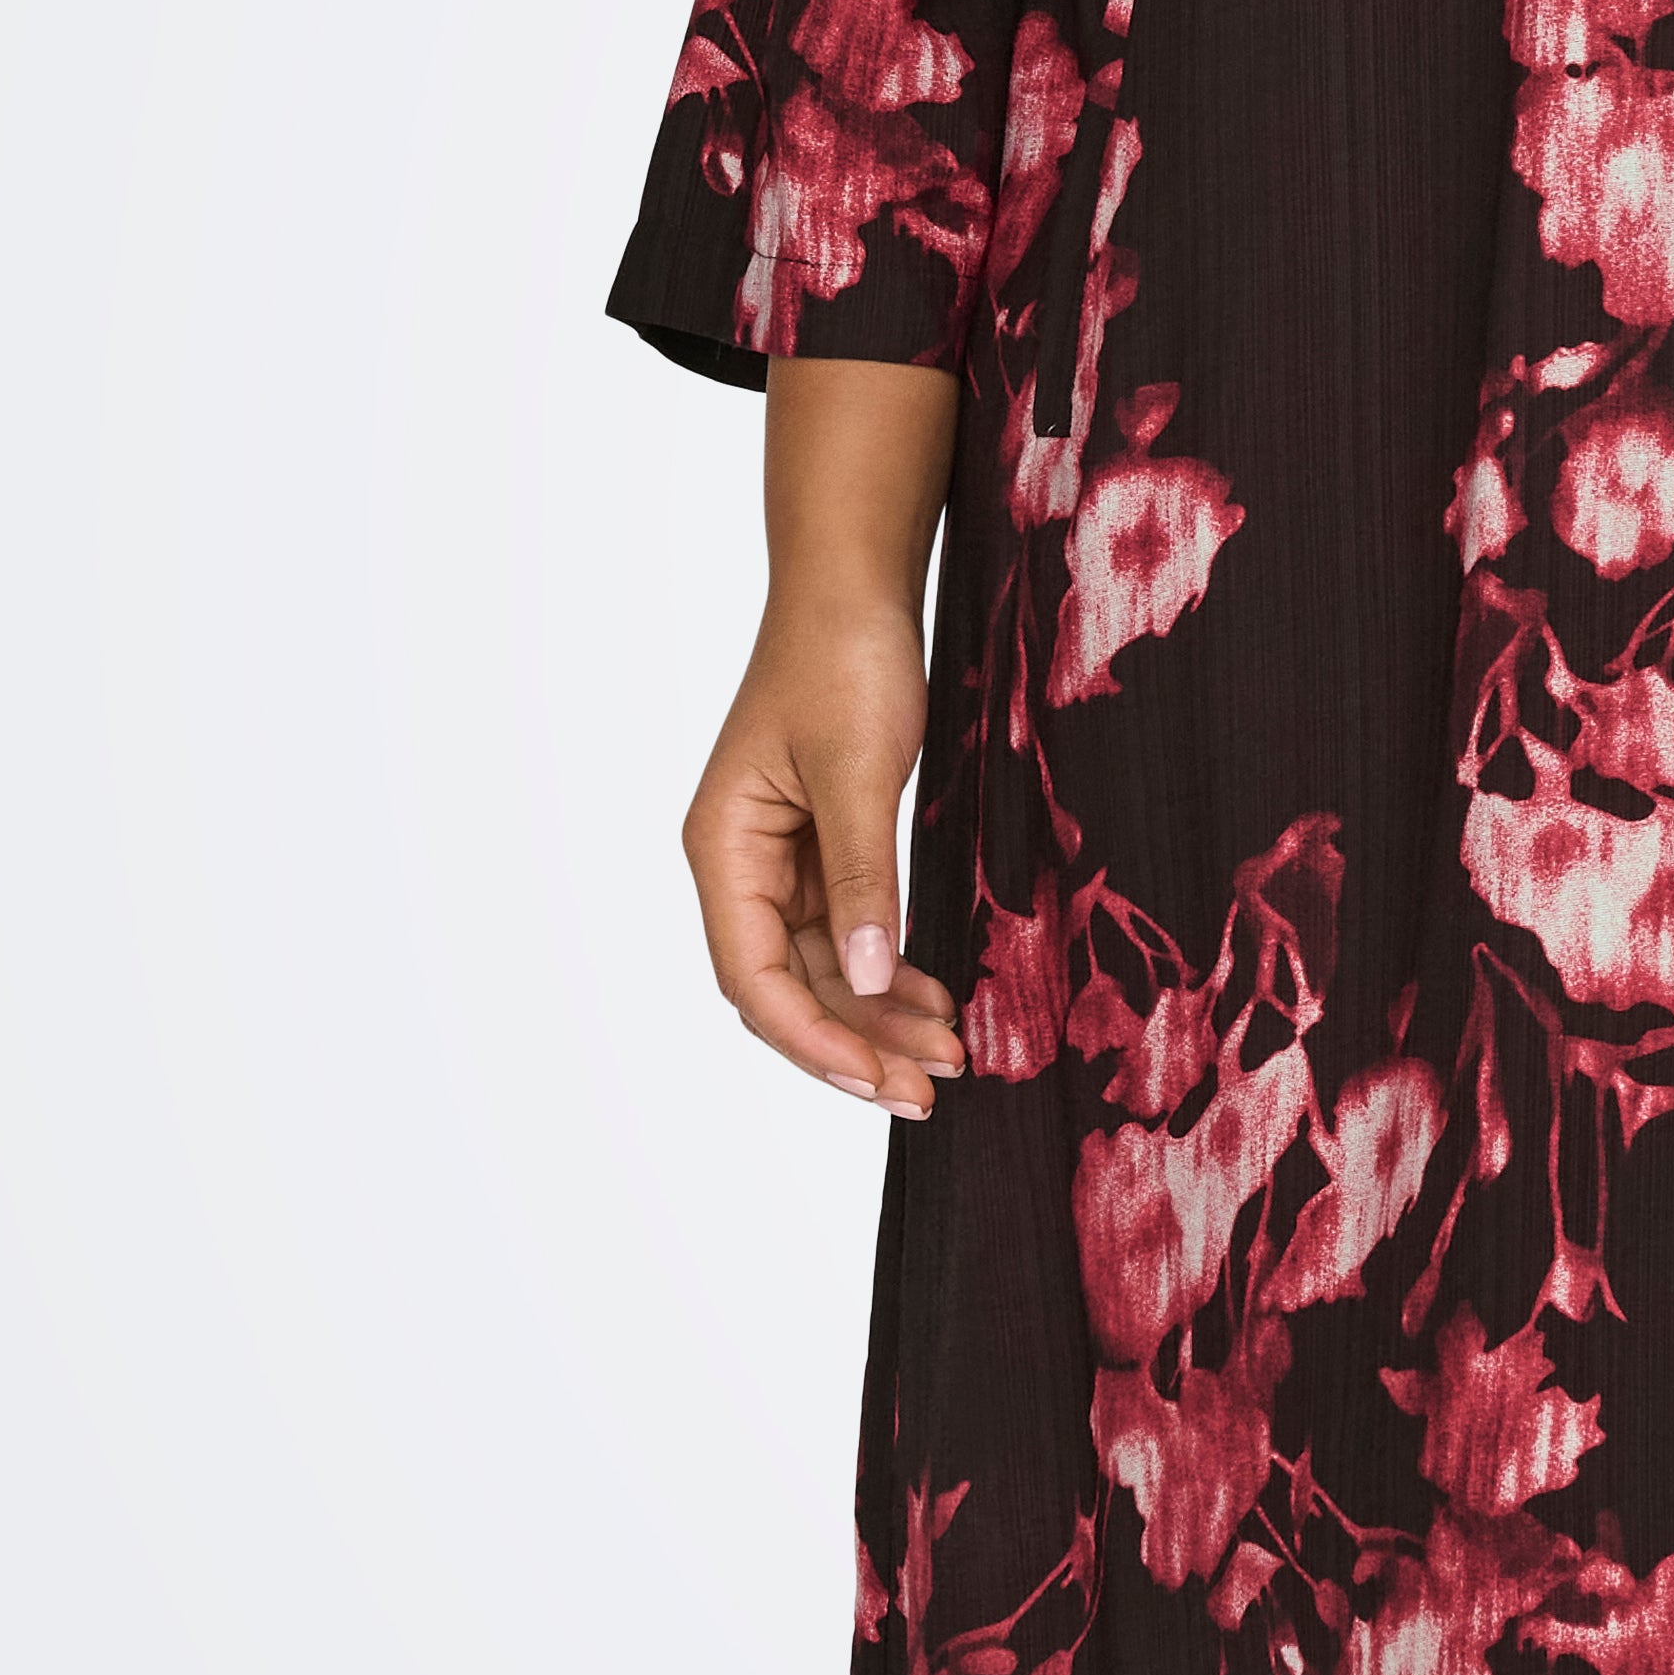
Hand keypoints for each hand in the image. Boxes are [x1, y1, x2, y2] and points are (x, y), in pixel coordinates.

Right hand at [683, 361, 969, 1113]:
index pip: (755, 977)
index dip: (816, 1039)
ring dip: (880, 1015)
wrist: (856, 586)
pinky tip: (937, 998)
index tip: (882, 1079)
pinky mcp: (822, 847)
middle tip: (932, 1089)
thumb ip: (862, 879)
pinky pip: (850, 932)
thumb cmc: (842, 660)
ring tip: (950, 1054)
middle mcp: (741, 864)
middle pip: (787, 987)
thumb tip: (865, 980)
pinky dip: (889, 969)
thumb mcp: (858, 772)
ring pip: (824, 968)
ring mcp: (781, 859)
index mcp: (723, 848)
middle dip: (856, 1043)